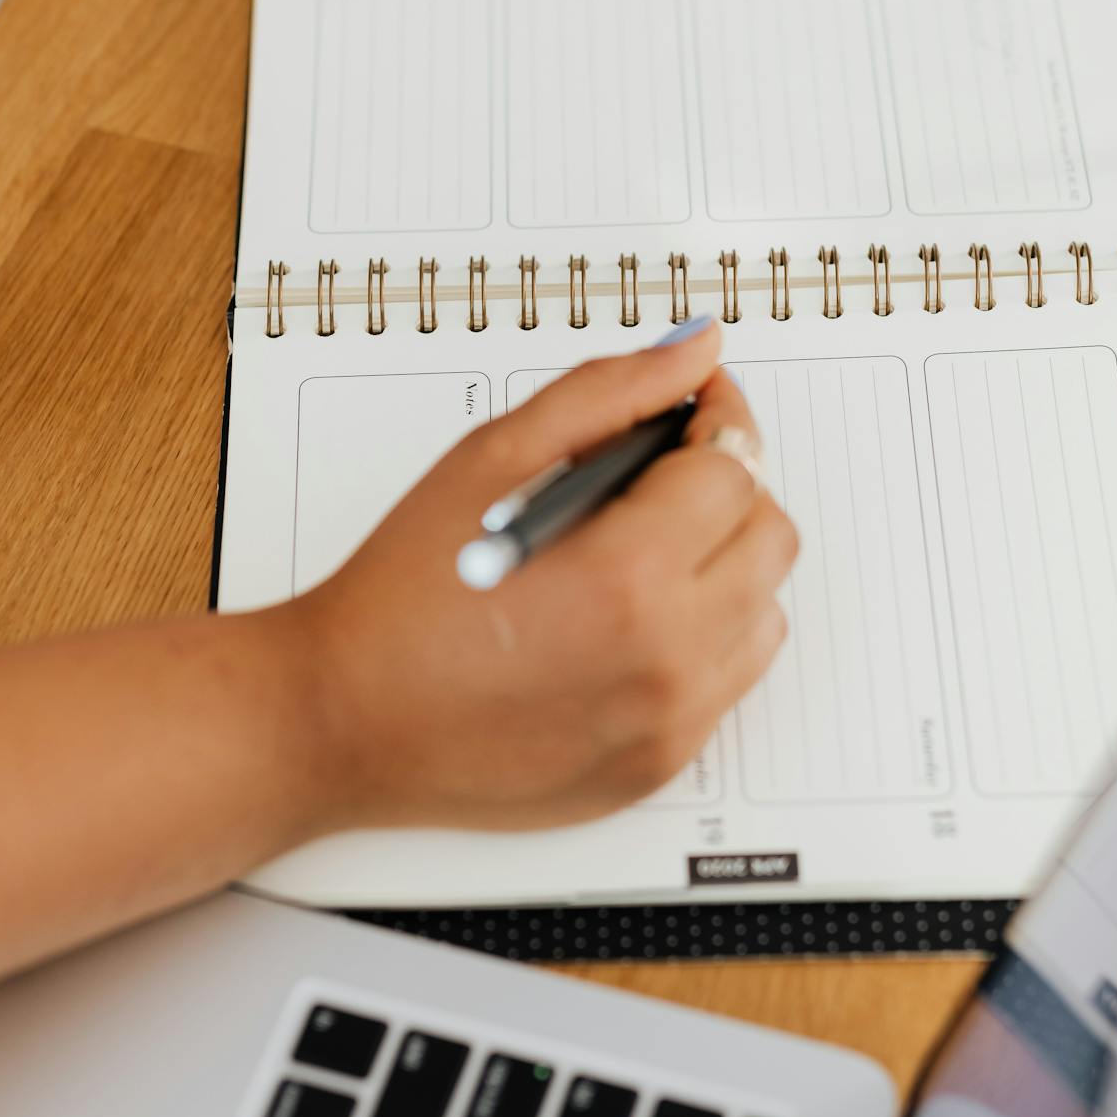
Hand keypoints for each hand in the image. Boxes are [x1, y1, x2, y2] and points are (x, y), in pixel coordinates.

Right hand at [289, 321, 799, 834]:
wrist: (346, 720)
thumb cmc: (401, 597)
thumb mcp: (490, 461)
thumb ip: (606, 396)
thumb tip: (694, 352)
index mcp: (627, 572)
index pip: (736, 469)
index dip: (719, 422)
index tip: (696, 408)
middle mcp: (665, 655)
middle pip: (770, 539)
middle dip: (727, 491)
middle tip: (661, 479)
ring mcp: (670, 721)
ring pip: (763, 613)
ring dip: (722, 569)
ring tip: (641, 557)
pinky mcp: (660, 764)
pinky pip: (728, 683)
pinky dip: (699, 640)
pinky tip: (628, 623)